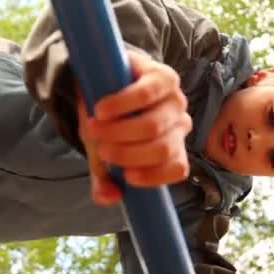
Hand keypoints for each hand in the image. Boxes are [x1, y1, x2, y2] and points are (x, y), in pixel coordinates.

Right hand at [77, 50, 191, 205]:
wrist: (103, 80)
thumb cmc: (110, 123)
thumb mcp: (103, 154)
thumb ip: (105, 180)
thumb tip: (110, 198)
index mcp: (173, 148)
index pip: (177, 168)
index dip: (153, 176)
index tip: (125, 177)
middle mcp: (180, 125)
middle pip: (162, 149)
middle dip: (126, 154)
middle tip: (100, 149)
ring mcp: (174, 100)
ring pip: (153, 126)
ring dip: (119, 131)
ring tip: (93, 129)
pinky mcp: (162, 76)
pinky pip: (145, 95)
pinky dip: (120, 105)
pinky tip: (101, 109)